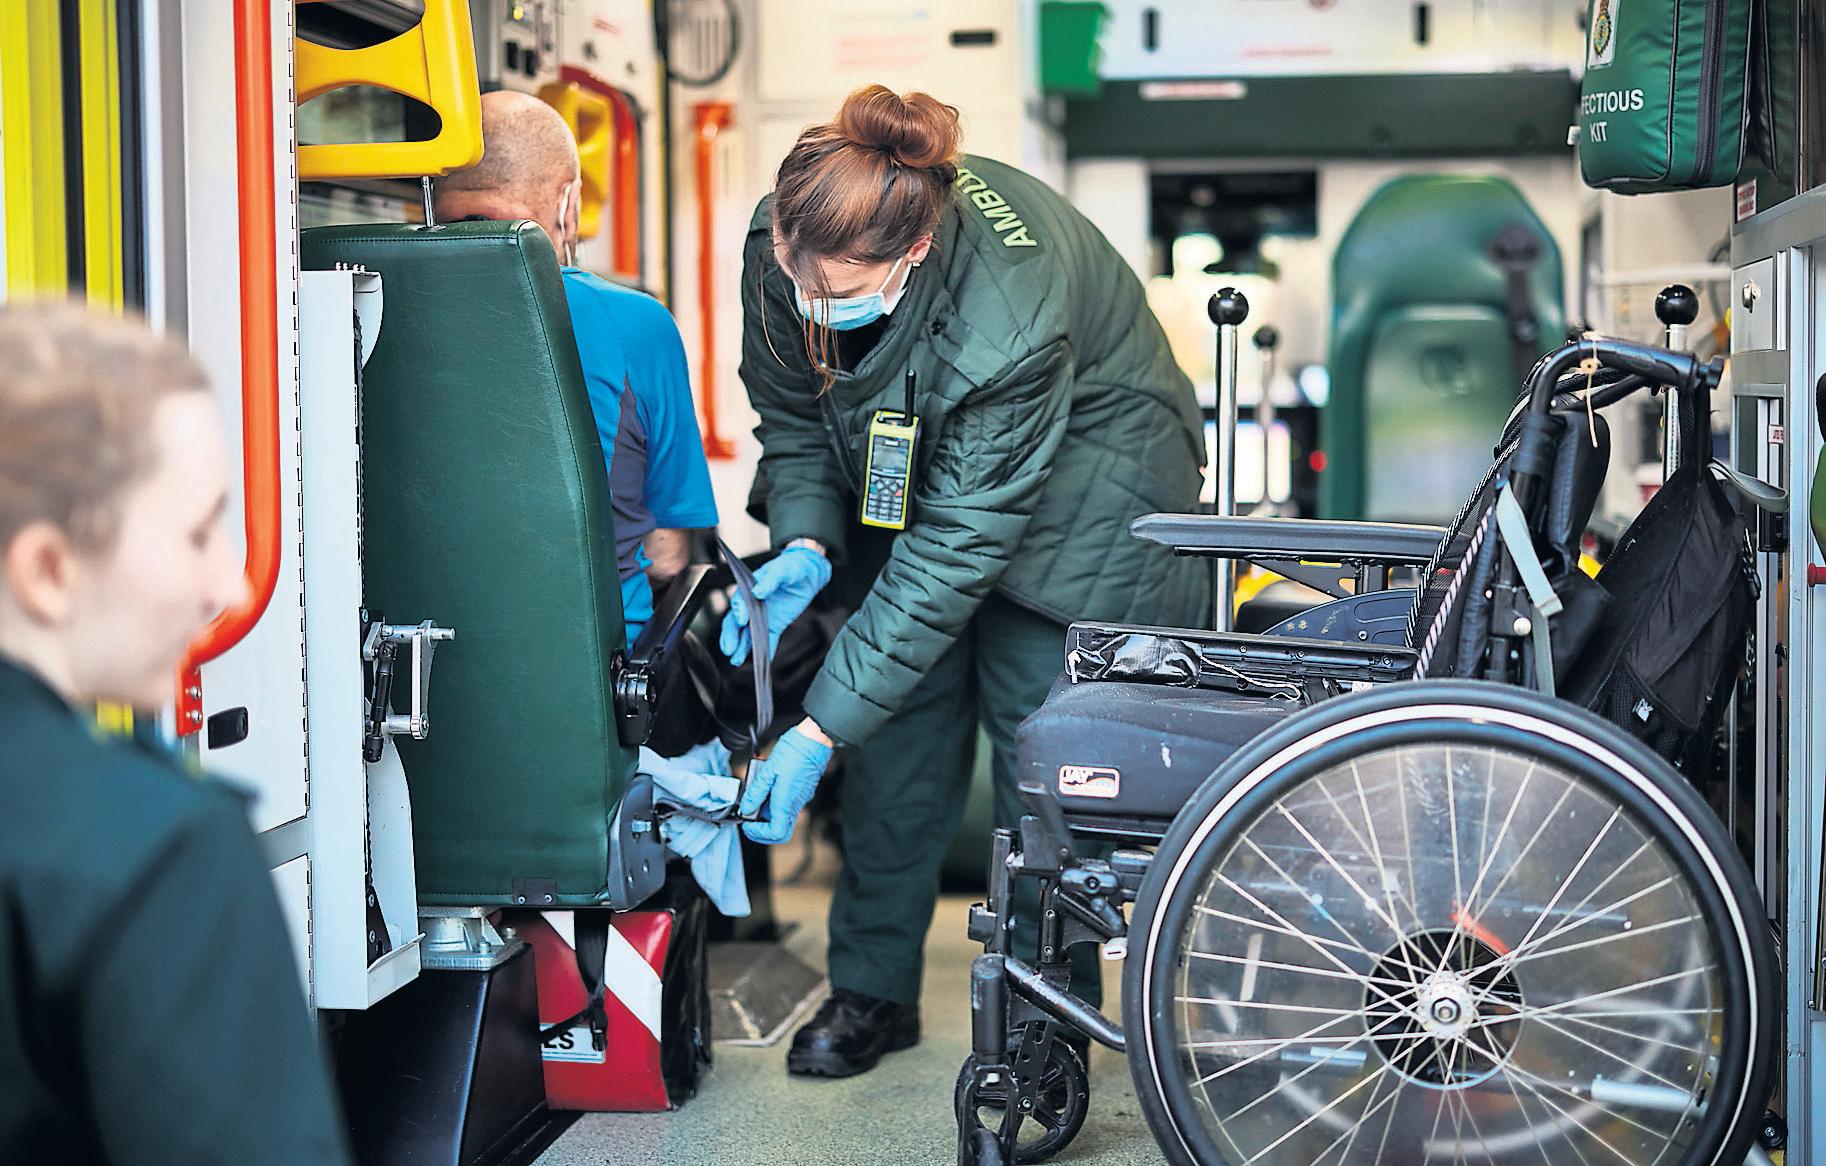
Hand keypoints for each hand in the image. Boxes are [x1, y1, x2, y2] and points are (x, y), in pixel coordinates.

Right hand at [719, 544, 831, 665]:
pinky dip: (766, 650)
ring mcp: (763, 616)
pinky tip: (763, 660)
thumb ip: (770, 580)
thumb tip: (758, 592)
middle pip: (736, 622)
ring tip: (736, 660)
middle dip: (732, 636)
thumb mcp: (782, 570)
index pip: (739, 601)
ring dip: (742, 647)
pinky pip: (769, 639)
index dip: (739, 611)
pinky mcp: (775, 624)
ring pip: (748, 634)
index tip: (741, 620)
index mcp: (750, 588)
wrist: (807, 573)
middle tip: (729, 649)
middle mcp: (753, 604)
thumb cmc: (791, 567)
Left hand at [738, 723, 833, 844]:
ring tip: (757, 795)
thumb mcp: (768, 771)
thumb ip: (756, 792)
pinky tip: (768, 785)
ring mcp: (800, 798)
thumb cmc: (794, 751)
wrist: (814, 739)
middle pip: (779, 830)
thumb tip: (746, 808)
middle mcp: (795, 804)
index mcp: (786, 802)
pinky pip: (786, 804)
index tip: (746, 823)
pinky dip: (774, 801)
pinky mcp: (802, 791)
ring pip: (782, 817)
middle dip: (762, 829)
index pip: (775, 833)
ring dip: (767, 812)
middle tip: (749, 816)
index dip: (758, 833)